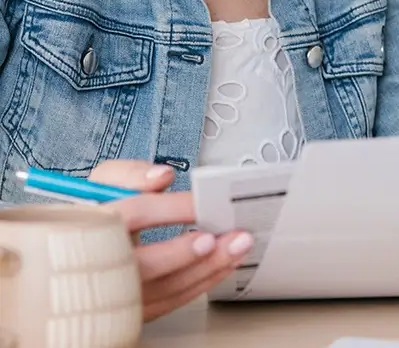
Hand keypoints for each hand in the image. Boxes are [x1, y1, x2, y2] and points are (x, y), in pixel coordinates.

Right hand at [89, 160, 253, 320]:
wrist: (76, 250)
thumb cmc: (97, 213)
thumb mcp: (103, 182)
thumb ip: (132, 172)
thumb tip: (162, 176)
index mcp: (93, 224)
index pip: (134, 215)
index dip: (174, 208)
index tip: (205, 202)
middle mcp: (101, 264)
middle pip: (145, 266)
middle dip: (188, 253)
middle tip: (223, 237)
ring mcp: (115, 294)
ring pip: (162, 290)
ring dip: (206, 269)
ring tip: (237, 248)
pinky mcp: (131, 311)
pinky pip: (170, 303)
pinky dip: (201, 284)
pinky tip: (224, 264)